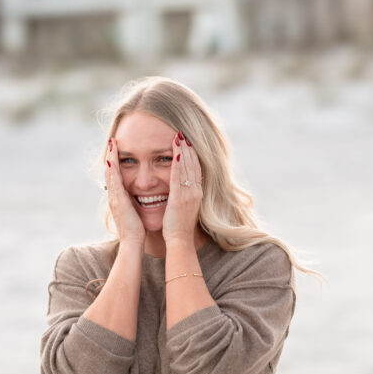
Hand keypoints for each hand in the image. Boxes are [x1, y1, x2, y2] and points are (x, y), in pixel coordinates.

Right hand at [104, 137, 144, 246]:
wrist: (132, 243)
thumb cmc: (136, 230)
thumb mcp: (135, 212)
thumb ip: (134, 203)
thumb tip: (140, 196)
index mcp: (120, 198)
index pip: (117, 176)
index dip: (116, 162)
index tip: (118, 149)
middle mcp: (114, 196)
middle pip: (111, 171)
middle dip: (111, 155)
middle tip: (112, 140)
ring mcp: (114, 198)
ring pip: (110, 173)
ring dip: (110, 158)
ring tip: (112, 144)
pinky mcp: (118, 202)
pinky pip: (114, 182)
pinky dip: (112, 170)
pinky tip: (113, 160)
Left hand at [162, 131, 202, 245]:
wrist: (179, 241)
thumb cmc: (177, 226)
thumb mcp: (182, 207)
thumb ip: (182, 195)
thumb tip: (179, 187)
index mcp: (196, 193)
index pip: (196, 168)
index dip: (192, 154)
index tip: (187, 141)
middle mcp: (196, 191)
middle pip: (194, 164)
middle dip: (188, 147)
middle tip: (183, 132)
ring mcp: (190, 194)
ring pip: (188, 167)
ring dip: (184, 151)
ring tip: (179, 136)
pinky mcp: (181, 198)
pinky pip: (179, 177)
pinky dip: (179, 163)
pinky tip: (176, 152)